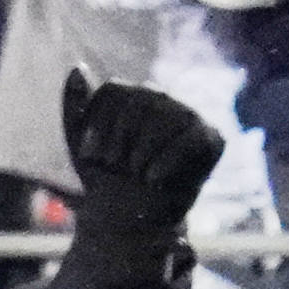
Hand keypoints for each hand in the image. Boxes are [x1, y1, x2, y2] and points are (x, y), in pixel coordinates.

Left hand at [60, 71, 229, 246]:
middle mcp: (162, 99)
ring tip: (134, 173)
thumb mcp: (81, 143)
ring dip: (143, 150)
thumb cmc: (106, 179)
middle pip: (139, 100)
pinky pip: (191, 137)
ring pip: (165, 115)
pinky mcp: (212, 137)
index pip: (114, 90)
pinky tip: (151, 180)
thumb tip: (77, 68)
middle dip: (120, 137)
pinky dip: (167, 160)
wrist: (132, 219)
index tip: (89, 155)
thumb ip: (76, 106)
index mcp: (131, 96)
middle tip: (114, 166)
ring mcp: (188, 116)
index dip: (99, 123)